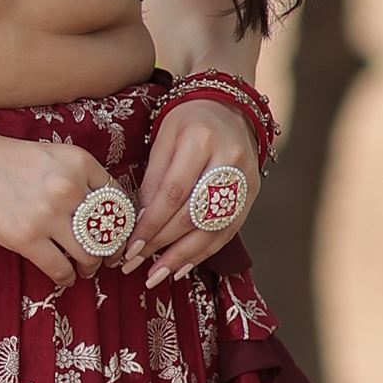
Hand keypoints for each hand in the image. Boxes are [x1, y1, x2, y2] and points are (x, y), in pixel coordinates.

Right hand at [0, 121, 119, 288]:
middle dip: (109, 249)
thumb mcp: (50, 155)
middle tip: (103, 256)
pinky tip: (63, 276)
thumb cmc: (2, 159)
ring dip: (90, 266)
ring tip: (84, 268)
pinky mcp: (26, 239)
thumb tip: (103, 211)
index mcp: (79, 162)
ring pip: (89, 254)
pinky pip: (60, 269)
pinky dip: (66, 278)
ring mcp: (48, 215)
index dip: (121, 223)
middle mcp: (70, 187)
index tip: (116, 234)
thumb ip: (78, 176)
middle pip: (108, 231)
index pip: (119, 199)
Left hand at [122, 103, 257, 285]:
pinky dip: (204, 252)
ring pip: (214, 229)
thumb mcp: (163, 137)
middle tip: (134, 264)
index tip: (130, 246)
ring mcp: (245, 179)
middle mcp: (229, 161)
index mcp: (201, 140)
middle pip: (193, 214)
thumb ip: (154, 177)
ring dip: (183, 257)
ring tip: (156, 276)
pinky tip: (182, 266)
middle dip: (162, 244)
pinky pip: (228, 230)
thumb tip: (141, 221)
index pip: (173, 192)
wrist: (229, 106)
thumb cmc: (188, 120)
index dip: (151, 224)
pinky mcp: (252, 193)